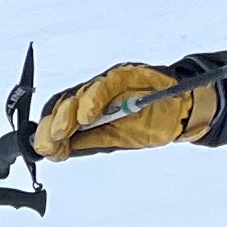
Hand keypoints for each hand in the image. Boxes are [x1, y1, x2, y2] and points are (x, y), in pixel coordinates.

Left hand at [34, 61, 219, 159]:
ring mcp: (108, 82)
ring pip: (79, 93)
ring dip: (67, 115)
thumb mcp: (113, 139)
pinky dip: (94, 100)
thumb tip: (58, 151)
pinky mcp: (127, 74)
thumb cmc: (147, 122)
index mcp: (88, 108)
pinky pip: (107, 84)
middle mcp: (93, 92)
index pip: (60, 115)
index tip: (44, 150)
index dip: (48, 131)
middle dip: (52, 124)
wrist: (181, 109)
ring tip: (61, 133)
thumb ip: (86, 142)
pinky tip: (87, 116)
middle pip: (64, 102)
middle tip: (48, 143)